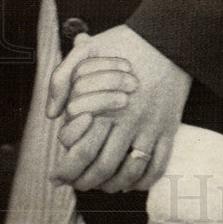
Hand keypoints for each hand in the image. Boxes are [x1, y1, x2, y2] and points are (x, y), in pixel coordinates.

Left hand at [46, 25, 191, 192]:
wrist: (171, 38)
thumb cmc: (128, 42)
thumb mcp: (88, 51)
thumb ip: (62, 78)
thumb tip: (52, 114)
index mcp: (106, 105)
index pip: (81, 152)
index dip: (66, 171)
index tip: (57, 177)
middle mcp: (129, 120)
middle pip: (104, 168)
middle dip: (86, 183)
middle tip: (77, 185)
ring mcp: (152, 126)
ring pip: (131, 172)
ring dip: (115, 185)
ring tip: (103, 186)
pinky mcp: (169, 127)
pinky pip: (159, 164)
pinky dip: (145, 180)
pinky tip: (133, 182)